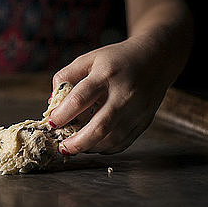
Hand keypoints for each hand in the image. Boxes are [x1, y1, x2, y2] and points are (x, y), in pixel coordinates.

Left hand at [48, 37, 171, 154]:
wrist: (156, 58)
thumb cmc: (116, 59)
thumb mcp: (88, 59)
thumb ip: (66, 77)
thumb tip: (52, 104)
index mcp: (106, 74)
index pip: (80, 99)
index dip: (63, 114)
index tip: (51, 123)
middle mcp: (124, 94)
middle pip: (100, 126)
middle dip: (78, 142)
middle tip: (62, 147)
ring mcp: (137, 110)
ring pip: (113, 139)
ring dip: (91, 147)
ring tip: (75, 146)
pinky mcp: (145, 120)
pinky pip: (124, 142)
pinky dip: (106, 148)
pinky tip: (94, 144)